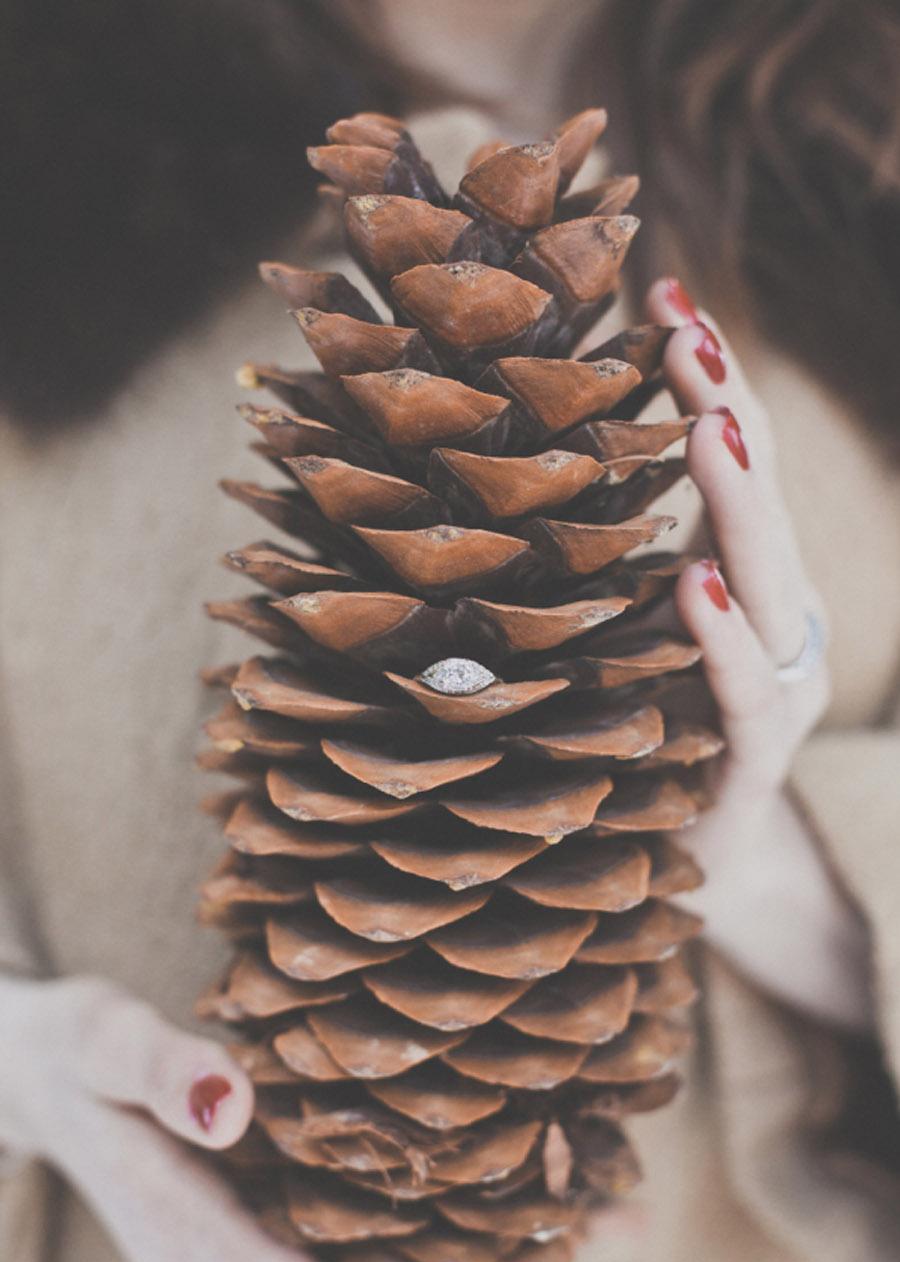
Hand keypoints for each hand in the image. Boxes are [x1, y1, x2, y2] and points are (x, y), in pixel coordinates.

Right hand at [0, 974, 625, 1261]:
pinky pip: (367, 1258)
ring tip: (593, 1258)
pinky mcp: (270, 1229)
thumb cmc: (74, 1051)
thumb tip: (234, 1105)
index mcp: (187, 1239)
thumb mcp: (102, 1040)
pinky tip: (517, 1226)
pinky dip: (441, 1251)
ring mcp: (249, 1257)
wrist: (46, 1078)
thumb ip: (163, 1072)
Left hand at [643, 280, 870, 1031]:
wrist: (697, 861)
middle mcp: (773, 624)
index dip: (707, 382)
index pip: (732, 466)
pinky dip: (719, 638)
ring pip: (769, 585)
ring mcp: (772, 690)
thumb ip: (612, 558)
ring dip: (740, 503)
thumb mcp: (627, 630)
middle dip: (727, 410)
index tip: (664, 290)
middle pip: (758, 505)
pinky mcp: (749, 760)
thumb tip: (527, 459)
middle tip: (688, 323)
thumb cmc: (651, 735)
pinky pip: (740, 693)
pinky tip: (694, 583)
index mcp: (743, 583)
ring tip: (711, 425)